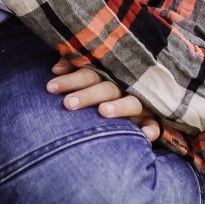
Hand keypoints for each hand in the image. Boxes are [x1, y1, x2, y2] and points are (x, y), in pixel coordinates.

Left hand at [47, 60, 163, 137]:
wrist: (146, 91)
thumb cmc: (109, 84)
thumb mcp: (94, 72)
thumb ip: (74, 67)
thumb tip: (55, 68)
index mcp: (108, 74)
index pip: (88, 74)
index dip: (70, 80)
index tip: (50, 87)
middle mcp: (125, 86)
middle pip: (106, 88)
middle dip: (87, 95)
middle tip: (68, 103)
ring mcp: (141, 102)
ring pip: (132, 103)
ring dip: (119, 107)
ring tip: (103, 111)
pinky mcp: (153, 117)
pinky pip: (154, 124)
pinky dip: (151, 129)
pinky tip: (144, 135)